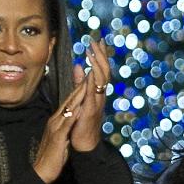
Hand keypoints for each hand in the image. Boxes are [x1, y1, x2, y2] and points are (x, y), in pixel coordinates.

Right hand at [32, 78, 90, 183]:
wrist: (41, 171)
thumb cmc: (52, 156)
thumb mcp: (60, 138)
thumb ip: (65, 128)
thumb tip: (72, 121)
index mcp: (57, 121)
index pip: (69, 103)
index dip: (78, 90)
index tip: (87, 79)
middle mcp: (55, 121)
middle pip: (68, 102)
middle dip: (79, 88)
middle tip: (88, 74)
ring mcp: (55, 128)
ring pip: (67, 109)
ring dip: (77, 97)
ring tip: (86, 85)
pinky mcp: (57, 138)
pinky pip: (66, 125)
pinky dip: (73, 116)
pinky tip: (80, 109)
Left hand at [67, 38, 111, 153]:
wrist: (84, 143)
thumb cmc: (82, 122)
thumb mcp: (81, 97)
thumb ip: (80, 82)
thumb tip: (79, 66)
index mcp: (98, 92)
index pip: (101, 70)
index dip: (101, 55)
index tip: (99, 40)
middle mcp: (100, 95)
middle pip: (104, 71)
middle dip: (101, 55)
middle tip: (96, 41)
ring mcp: (97, 102)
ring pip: (101, 80)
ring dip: (97, 64)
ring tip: (92, 51)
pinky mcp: (90, 110)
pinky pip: (92, 94)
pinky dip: (92, 82)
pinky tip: (89, 72)